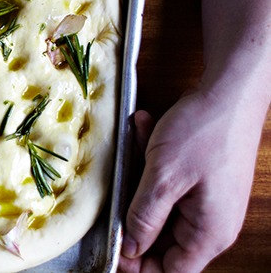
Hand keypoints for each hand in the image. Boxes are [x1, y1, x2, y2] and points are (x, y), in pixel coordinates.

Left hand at [119, 87, 263, 272]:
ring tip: (137, 148)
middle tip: (118, 191)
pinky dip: (152, 163)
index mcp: (208, 232)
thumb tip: (130, 248)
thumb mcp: (163, 177)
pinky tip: (145, 132)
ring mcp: (206, 200)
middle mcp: (211, 222)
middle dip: (135, 214)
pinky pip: (167, 184)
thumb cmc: (204, 131)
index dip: (139, 266)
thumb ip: (143, 217)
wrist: (229, 90)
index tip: (114, 251)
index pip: (171, 270)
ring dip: (141, 182)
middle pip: (162, 239)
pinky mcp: (199, 180)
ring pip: (160, 206)